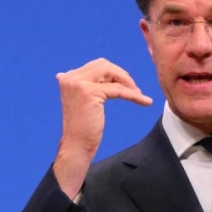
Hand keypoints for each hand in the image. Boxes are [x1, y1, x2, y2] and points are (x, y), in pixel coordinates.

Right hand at [53, 58, 151, 198]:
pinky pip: (118, 90)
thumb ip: (88, 86)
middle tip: (134, 89)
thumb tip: (101, 77)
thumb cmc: (82, 129)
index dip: (114, 74)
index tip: (127, 86)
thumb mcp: (83, 101)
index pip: (97, 66)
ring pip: (111, 73)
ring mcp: (78, 84)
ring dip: (128, 82)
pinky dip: (133, 95)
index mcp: (67, 78)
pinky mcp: (89, 92)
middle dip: (122, 75)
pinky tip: (144, 101)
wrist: (76, 146)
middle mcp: (70, 78)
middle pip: (104, 65)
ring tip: (138, 94)